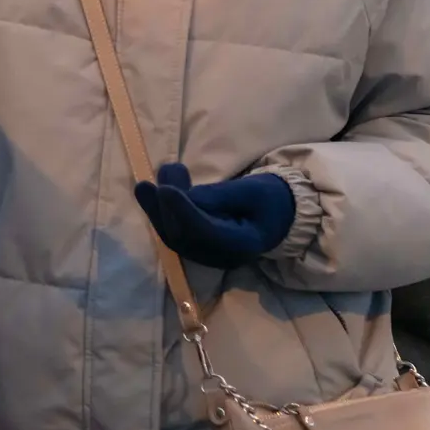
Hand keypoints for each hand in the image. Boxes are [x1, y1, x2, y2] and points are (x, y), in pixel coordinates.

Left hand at [133, 163, 294, 269]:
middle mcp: (221, 256)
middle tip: (160, 174)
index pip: (206, 233)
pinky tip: (152, 189)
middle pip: (183, 236)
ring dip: (155, 206)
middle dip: (164, 206)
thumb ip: (219, 195)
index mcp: (243, 244)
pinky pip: (171, 231)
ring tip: (158, 176)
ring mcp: (206, 254)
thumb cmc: (269, 200)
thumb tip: (182, 195)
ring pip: (172, 235)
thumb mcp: (252, 190)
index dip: (183, 212)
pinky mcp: (196, 246)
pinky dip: (158, 210)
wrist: (277, 215)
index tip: (164, 189)